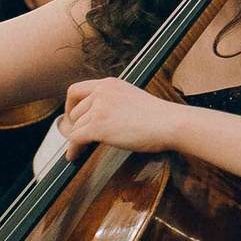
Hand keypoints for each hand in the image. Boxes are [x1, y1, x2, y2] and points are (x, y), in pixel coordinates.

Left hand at [58, 79, 185, 153]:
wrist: (170, 123)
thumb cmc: (159, 117)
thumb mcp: (131, 98)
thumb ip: (112, 102)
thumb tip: (97, 119)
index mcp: (109, 84)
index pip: (75, 90)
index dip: (70, 106)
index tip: (72, 118)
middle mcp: (102, 92)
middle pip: (75, 112)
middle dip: (75, 126)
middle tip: (79, 138)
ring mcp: (99, 108)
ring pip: (76, 127)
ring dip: (79, 139)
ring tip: (82, 149)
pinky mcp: (99, 126)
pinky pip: (76, 139)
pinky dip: (73, 149)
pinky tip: (74, 156)